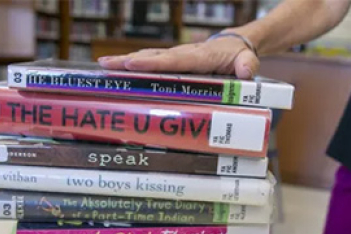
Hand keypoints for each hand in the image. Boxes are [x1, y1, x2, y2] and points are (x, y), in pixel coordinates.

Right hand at [97, 32, 258, 79]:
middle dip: (128, 61)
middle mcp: (183, 54)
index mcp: (200, 56)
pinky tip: (115, 68)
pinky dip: (132, 64)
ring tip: (103, 65)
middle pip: (153, 57)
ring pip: (148, 58)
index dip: (153, 64)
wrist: (235, 43)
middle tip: (106, 64)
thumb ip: (247, 66)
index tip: (132, 64)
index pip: (174, 61)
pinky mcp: (171, 60)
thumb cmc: (239, 55)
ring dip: (124, 61)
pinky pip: (150, 61)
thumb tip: (245, 72)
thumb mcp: (247, 60)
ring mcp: (175, 56)